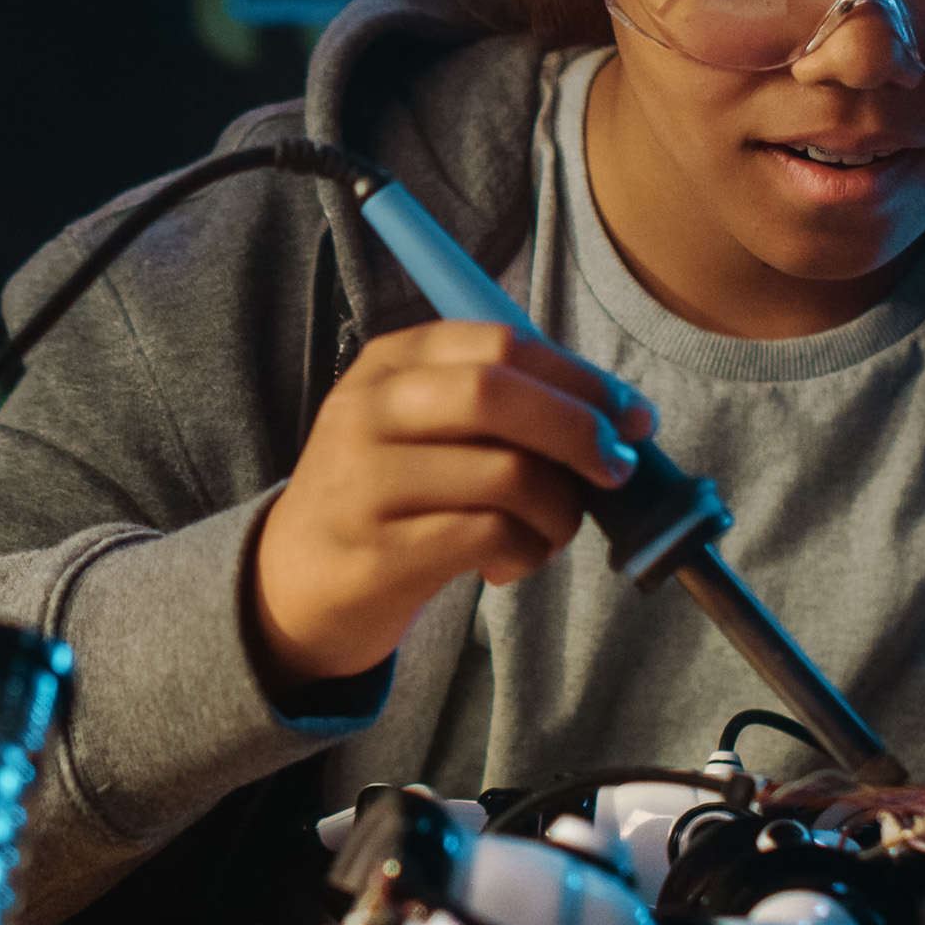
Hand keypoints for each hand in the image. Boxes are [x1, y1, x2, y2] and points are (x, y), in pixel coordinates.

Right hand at [246, 322, 657, 687]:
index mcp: (389, 362)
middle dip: (581, 431)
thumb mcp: (420, 428)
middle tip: (616, 471)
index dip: (581, 378)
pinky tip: (511, 564)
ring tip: (549, 532)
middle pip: (498, 393)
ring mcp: (365, 482)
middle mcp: (368, 411)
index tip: (633, 417)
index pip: (500, 342)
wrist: (291, 583)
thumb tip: (615, 418)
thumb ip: (499, 406)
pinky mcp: (378, 553)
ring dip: (558, 510)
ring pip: (506, 474)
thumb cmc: (386, 498)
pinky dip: (526, 552)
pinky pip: (488, 537)